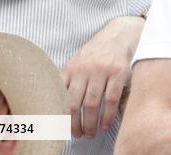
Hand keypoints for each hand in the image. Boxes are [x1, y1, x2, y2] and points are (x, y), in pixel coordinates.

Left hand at [62, 16, 142, 138]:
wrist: (118, 35)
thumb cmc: (94, 55)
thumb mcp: (76, 63)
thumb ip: (66, 81)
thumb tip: (53, 107)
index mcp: (69, 69)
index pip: (58, 97)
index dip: (57, 115)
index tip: (58, 130)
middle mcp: (83, 69)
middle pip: (74, 104)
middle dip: (74, 124)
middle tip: (78, 135)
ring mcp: (101, 70)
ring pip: (92, 104)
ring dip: (90, 123)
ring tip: (90, 134)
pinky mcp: (118, 72)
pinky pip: (111, 99)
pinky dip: (108, 115)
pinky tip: (106, 125)